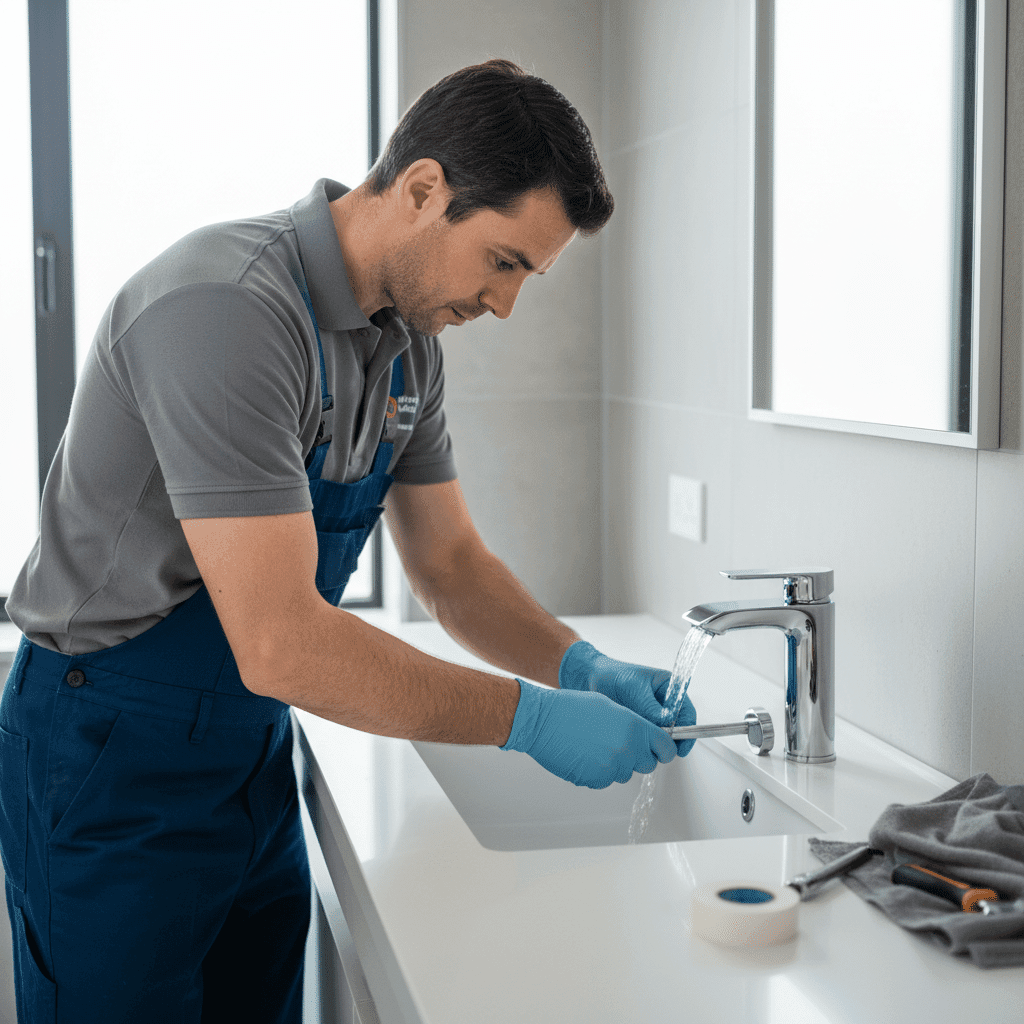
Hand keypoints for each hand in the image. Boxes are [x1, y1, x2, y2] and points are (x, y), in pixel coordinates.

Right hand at [501, 680, 677, 788]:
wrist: (542, 721)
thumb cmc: (571, 708)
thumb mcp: (610, 706)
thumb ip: (633, 723)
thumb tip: (644, 736)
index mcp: (634, 727)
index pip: (666, 748)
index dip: (664, 749)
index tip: (660, 750)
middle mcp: (627, 749)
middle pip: (648, 764)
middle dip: (638, 756)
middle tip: (619, 744)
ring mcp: (612, 767)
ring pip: (625, 773)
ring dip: (617, 763)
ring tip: (595, 745)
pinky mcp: (595, 780)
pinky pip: (606, 780)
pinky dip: (599, 771)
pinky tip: (584, 755)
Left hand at [559, 641, 696, 755]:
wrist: (592, 679)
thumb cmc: (615, 676)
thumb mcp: (635, 689)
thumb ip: (650, 707)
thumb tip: (665, 724)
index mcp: (670, 688)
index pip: (686, 711)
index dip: (687, 730)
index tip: (681, 746)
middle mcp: (664, 703)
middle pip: (678, 728)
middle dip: (670, 740)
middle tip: (660, 749)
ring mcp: (653, 715)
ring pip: (663, 736)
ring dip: (655, 741)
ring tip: (642, 741)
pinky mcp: (642, 725)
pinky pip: (648, 738)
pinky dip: (644, 742)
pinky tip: (634, 742)